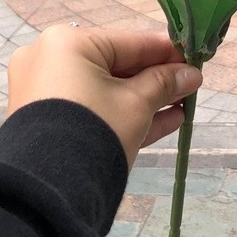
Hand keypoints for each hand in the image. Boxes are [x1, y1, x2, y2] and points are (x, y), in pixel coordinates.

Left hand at [7, 26, 202, 165]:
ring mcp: (43, 92)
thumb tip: (191, 74)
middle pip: (115, 67)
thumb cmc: (96, 130)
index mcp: (67, 43)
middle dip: (155, 80)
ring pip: (104, 91)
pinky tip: (163, 122)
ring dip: (144, 100)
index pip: (128, 42)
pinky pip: (90, 109)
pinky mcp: (44, 122)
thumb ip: (164, 83)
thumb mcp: (137, 104)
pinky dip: (121, 114)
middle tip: (188, 86)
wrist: (50, 194)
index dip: (165, 53)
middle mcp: (48, 60)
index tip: (193, 59)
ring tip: (181, 107)